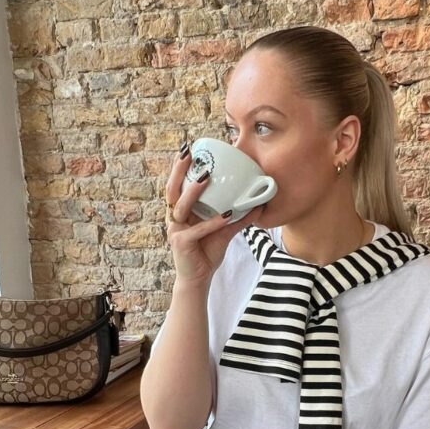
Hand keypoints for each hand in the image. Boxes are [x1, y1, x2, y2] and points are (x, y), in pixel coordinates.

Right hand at [165, 144, 264, 288]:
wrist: (198, 279)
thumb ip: (237, 218)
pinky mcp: (181, 243)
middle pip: (172, 190)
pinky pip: (198, 229)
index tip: (188, 149)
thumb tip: (257, 206)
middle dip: (178, 170)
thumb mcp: (223, 232)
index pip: (177, 185)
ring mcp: (176, 230)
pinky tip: (226, 214)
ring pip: (182, 206)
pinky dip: (213, 222)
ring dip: (193, 191)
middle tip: (188, 153)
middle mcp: (175, 218)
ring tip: (205, 177)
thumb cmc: (206, 252)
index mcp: (181, 212)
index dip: (179, 167)